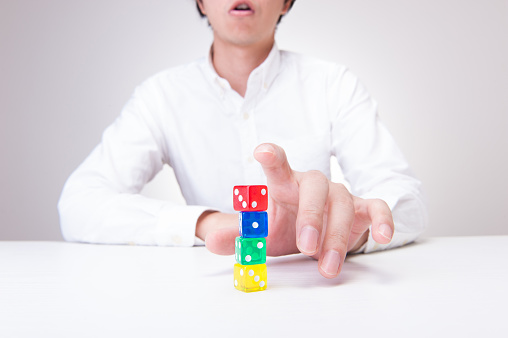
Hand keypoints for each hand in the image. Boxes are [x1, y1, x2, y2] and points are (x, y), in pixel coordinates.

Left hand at [198, 143, 393, 277]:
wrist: (311, 235)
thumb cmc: (284, 227)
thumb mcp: (259, 235)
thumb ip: (236, 236)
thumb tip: (214, 242)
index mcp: (284, 184)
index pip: (277, 165)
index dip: (272, 157)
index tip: (263, 152)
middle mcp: (312, 184)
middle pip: (315, 188)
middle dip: (311, 216)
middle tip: (305, 245)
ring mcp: (338, 194)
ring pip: (342, 203)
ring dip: (336, 236)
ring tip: (327, 266)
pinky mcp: (360, 209)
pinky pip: (375, 207)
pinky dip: (381, 218)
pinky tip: (383, 236)